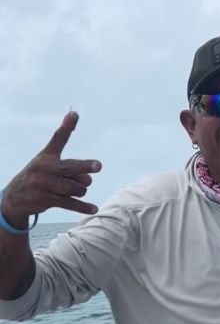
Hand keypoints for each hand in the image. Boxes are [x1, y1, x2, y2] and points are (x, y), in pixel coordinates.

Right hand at [1, 112, 100, 226]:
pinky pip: (70, 203)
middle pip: (70, 167)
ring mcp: (45, 185)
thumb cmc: (39, 174)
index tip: (75, 115)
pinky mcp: (46, 200)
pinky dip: (83, 207)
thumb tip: (90, 176)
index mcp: (47, 157)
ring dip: (80, 190)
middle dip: (84, 167)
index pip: (58, 139)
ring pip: (75, 188)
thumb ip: (72, 164)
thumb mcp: (48, 161)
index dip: (66, 127)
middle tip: (98, 166)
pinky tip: (94, 209)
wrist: (16, 196)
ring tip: (76, 189)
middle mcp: (45, 169)